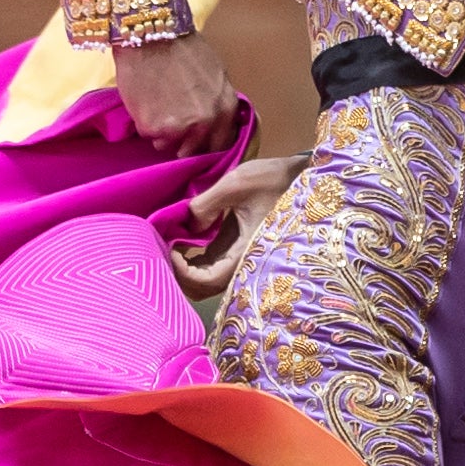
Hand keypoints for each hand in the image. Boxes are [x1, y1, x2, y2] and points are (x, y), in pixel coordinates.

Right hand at [111, 31, 236, 153]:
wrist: (151, 34)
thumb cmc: (183, 48)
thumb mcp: (216, 73)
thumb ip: (218, 103)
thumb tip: (216, 124)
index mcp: (226, 108)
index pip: (222, 144)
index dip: (208, 144)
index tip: (198, 142)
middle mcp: (206, 122)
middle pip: (195, 150)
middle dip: (184, 142)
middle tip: (172, 124)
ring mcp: (179, 128)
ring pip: (168, 145)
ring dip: (162, 133)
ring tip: (156, 106)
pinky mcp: (152, 128)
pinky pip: (148, 135)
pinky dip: (145, 123)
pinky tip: (145, 101)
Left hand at [169, 153, 307, 299]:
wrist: (300, 177)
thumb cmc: (273, 180)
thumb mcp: (236, 184)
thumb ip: (205, 204)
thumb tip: (188, 225)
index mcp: (247, 253)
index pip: (207, 280)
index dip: (184, 272)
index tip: (172, 247)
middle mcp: (244, 263)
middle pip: (204, 288)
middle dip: (180, 274)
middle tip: (164, 248)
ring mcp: (240, 259)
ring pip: (206, 280)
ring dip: (185, 269)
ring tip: (170, 245)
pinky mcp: (237, 250)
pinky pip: (211, 266)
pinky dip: (193, 261)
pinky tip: (182, 243)